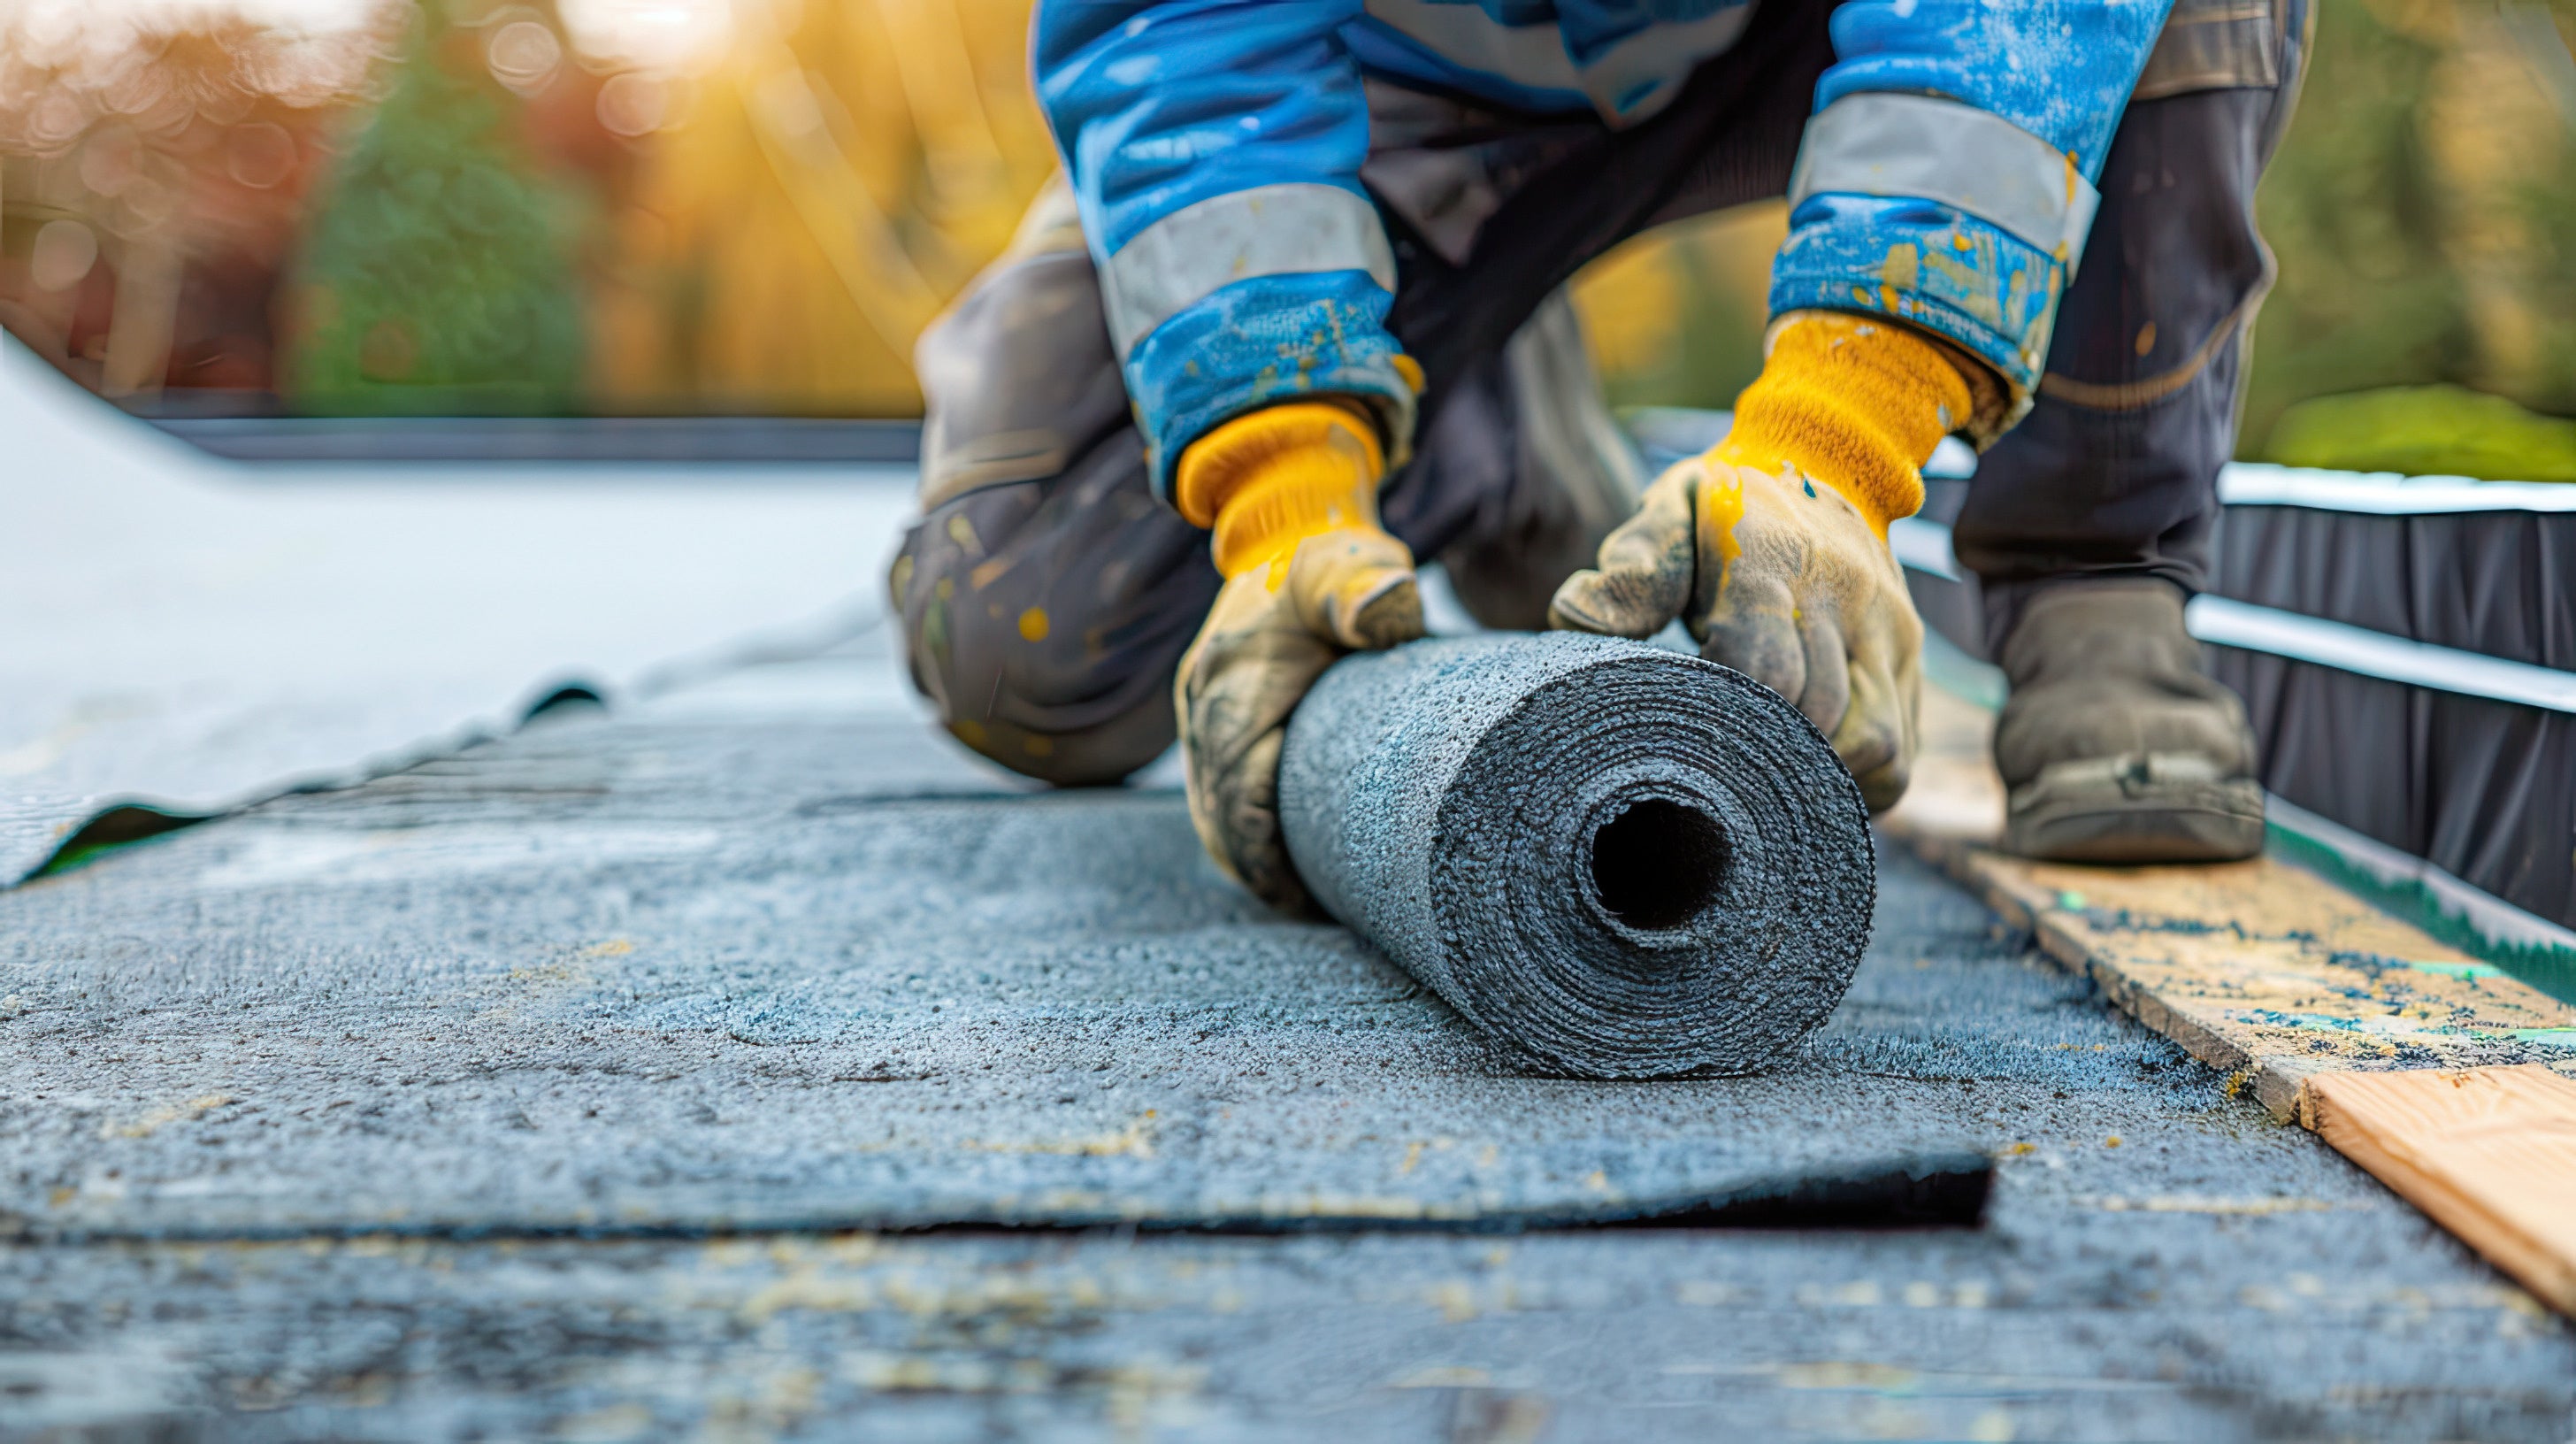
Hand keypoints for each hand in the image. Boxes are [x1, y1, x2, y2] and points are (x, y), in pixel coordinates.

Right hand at [1173, 403, 1422, 907]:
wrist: (1287, 523)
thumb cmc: (1330, 556)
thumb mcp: (1351, 566)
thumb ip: (1367, 588)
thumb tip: (1390, 611)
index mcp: (1231, 684)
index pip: (1235, 795)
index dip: (1263, 853)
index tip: (1301, 896)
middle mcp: (1203, 699)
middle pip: (1215, 815)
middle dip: (1255, 870)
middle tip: (1310, 911)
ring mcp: (1201, 706)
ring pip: (1208, 809)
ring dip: (1242, 856)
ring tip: (1295, 897)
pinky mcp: (1213, 709)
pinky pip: (1212, 788)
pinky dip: (1234, 828)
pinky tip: (1272, 856)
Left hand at [1549, 313, 1972, 809]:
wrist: (1825, 461)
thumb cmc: (1726, 505)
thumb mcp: (1668, 511)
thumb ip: (1630, 569)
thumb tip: (1572, 618)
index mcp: (1774, 560)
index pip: (1765, 668)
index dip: (1721, 713)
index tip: (1683, 721)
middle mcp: (1843, 596)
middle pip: (1818, 716)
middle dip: (1763, 752)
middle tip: (1713, 764)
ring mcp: (1888, 630)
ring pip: (1873, 741)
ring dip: (1818, 775)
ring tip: (1764, 774)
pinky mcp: (1909, 659)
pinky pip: (1901, 750)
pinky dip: (1859, 780)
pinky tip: (1809, 774)